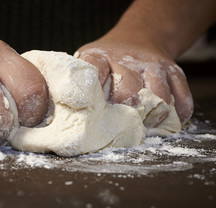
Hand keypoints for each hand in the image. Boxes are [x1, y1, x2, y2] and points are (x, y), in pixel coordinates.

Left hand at [75, 34, 192, 124]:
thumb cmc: (106, 61)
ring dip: (151, 118)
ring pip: (158, 97)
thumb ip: (80, 85)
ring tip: (142, 128)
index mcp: (99, 57)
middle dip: (123, 116)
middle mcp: (127, 59)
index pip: (94, 73)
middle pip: (128, 93)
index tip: (88, 114)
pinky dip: (175, 115)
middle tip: (118, 130)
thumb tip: (67, 117)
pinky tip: (163, 122)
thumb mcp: (87, 63)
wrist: (138, 37)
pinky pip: (180, 98)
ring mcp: (153, 65)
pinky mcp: (174, 71)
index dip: (91, 95)